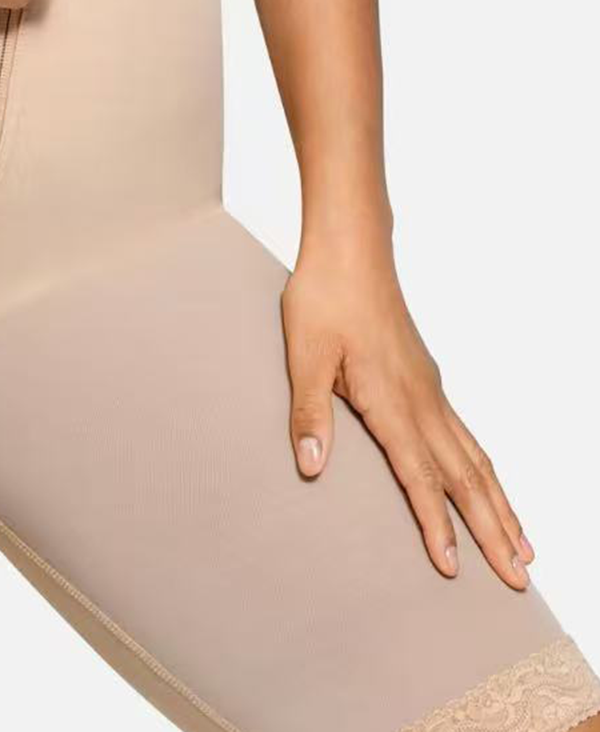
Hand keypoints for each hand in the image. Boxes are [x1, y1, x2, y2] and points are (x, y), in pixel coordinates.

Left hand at [281, 224, 535, 589]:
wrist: (351, 249)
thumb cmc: (323, 298)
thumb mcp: (304, 355)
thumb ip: (310, 413)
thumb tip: (310, 467)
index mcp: (391, 401)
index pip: (419, 476)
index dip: (437, 525)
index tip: (455, 569)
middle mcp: (421, 400)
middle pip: (465, 478)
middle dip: (493, 531)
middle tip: (519, 580)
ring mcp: (430, 389)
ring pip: (475, 459)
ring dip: (500, 505)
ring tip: (524, 547)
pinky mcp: (427, 379)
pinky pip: (466, 436)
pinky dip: (485, 471)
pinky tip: (487, 485)